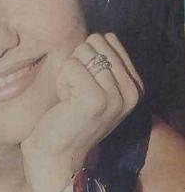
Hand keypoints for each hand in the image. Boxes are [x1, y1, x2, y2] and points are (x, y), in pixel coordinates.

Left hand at [22, 33, 142, 191]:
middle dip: (77, 63)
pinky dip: (61, 81)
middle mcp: (132, 91)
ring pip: (82, 52)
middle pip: (95, 42)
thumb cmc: (67, 118)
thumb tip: (97, 36)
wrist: (56, 155)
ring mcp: (116, 96)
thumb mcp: (94, 87)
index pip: (109, 39)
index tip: (83, 86)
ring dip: (67, 74)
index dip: (86, 58)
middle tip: (74, 92)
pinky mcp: (96, 100)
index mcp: (136, 86)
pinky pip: (71, 66)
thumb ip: (101, 63)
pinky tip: (65, 103)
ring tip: (70, 99)